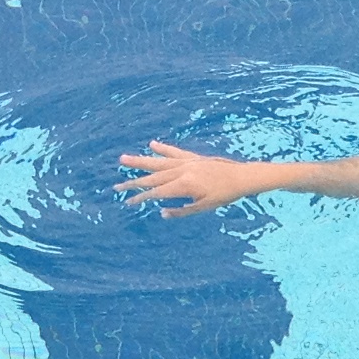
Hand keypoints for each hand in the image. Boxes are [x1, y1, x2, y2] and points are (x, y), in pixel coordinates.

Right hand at [118, 141, 265, 216]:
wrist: (241, 177)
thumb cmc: (224, 195)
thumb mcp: (203, 207)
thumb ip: (182, 211)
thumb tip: (162, 213)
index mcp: (184, 185)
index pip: (156, 192)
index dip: (141, 197)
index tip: (128, 201)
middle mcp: (182, 170)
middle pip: (152, 176)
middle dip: (133, 181)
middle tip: (116, 184)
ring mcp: (186, 162)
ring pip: (159, 161)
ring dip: (140, 160)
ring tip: (123, 158)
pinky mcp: (193, 157)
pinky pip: (174, 152)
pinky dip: (163, 149)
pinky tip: (151, 145)